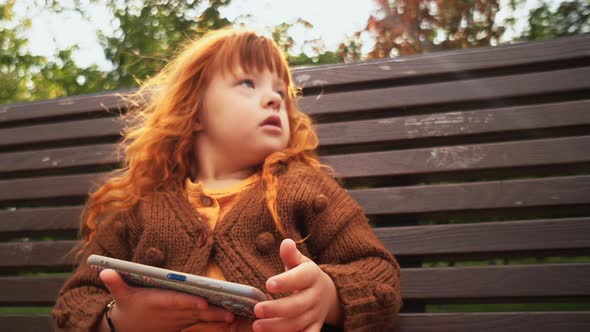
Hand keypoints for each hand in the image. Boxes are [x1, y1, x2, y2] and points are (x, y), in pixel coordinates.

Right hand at [99, 269, 234, 331]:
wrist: (127, 330)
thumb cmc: (127, 307)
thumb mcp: (121, 296)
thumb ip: (116, 283)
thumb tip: (106, 270)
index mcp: (157, 303)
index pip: (175, 302)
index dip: (189, 303)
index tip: (203, 302)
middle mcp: (169, 313)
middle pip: (192, 312)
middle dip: (210, 312)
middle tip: (228, 311)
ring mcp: (176, 320)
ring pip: (198, 319)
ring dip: (215, 318)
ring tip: (232, 316)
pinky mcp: (181, 324)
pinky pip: (199, 322)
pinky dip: (212, 321)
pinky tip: (229, 318)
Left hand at [253, 239, 341, 331]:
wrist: (329, 294)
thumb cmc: (305, 275)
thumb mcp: (300, 263)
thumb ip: (291, 255)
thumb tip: (286, 242)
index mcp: (312, 276)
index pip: (300, 278)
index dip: (286, 282)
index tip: (268, 284)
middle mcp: (315, 296)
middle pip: (298, 305)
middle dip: (277, 309)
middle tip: (257, 309)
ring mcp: (316, 314)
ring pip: (298, 324)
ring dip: (277, 327)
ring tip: (256, 326)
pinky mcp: (315, 327)